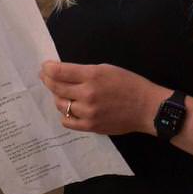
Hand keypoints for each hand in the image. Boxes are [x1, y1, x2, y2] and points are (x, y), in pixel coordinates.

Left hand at [39, 61, 164, 135]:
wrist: (147, 108)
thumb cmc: (129, 84)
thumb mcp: (107, 69)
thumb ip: (84, 71)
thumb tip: (62, 72)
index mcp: (92, 75)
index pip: (59, 71)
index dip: (48, 68)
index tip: (45, 67)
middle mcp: (87, 93)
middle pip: (56, 87)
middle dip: (47, 80)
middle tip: (45, 77)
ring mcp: (88, 112)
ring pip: (60, 104)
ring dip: (58, 97)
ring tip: (62, 94)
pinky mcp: (90, 126)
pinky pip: (67, 121)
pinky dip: (65, 115)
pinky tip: (70, 110)